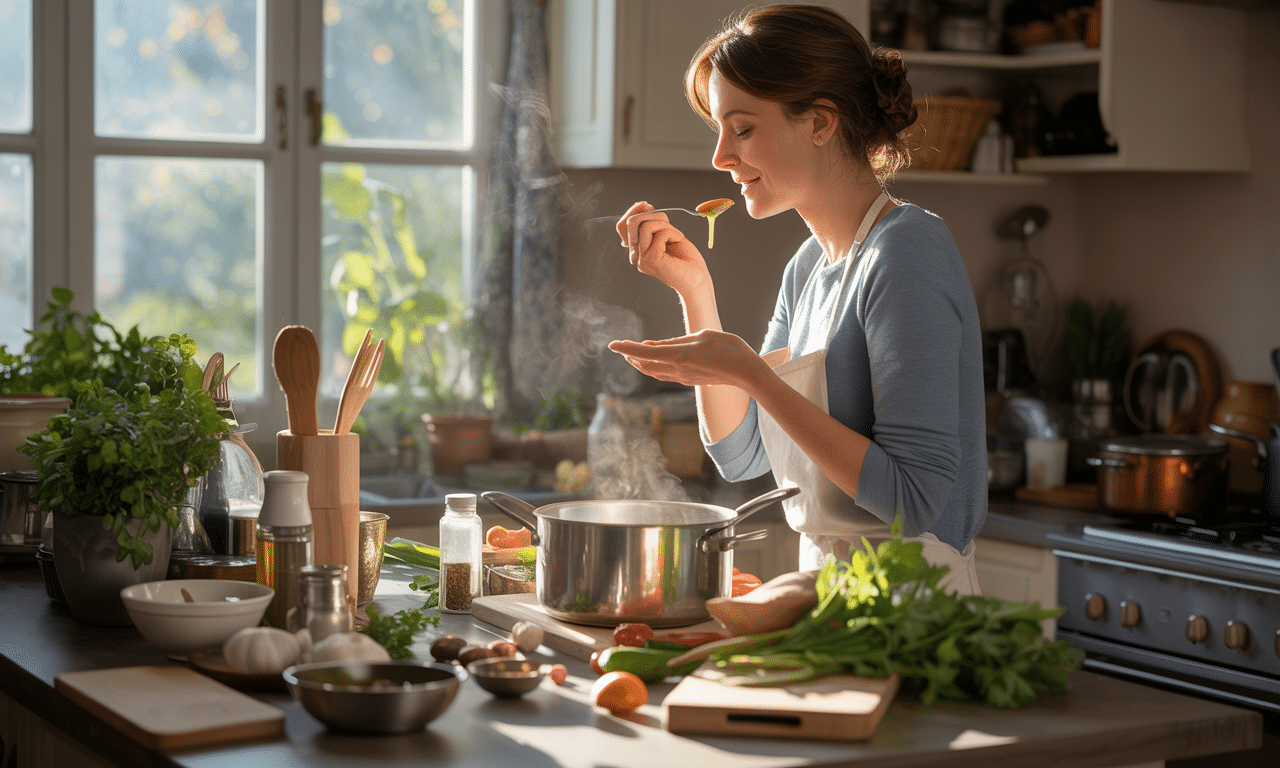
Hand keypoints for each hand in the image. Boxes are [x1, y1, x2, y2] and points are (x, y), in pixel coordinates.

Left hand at [608, 330, 768, 389]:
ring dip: (641, 363)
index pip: (644, 352)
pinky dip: (654, 366)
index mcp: (678, 355)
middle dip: (630, 357)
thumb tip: (660, 344)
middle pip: (645, 365)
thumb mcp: (702, 336)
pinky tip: (656, 361)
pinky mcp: (690, 380)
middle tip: (620, 349)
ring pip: (654, 371)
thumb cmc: (729, 349)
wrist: (747, 372)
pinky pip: (665, 374)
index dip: (626, 348)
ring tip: (633, 356)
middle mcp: (677, 369)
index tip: (612, 344)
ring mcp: (684, 377)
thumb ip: (679, 340)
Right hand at [617, 202, 709, 297]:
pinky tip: (679, 241)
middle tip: (668, 224)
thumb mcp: (667, 234)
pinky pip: (660, 234)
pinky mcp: (651, 259)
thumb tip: (644, 208)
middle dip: (653, 216)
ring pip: (646, 226)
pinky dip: (673, 233)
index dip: (633, 211)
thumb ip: (653, 225)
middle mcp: (636, 255)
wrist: (697, 280)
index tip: (648, 205)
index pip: (622, 226)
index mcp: (638, 250)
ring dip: (666, 225)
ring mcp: (641, 259)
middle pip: (631, 223)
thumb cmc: (686, 260)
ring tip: (676, 237)